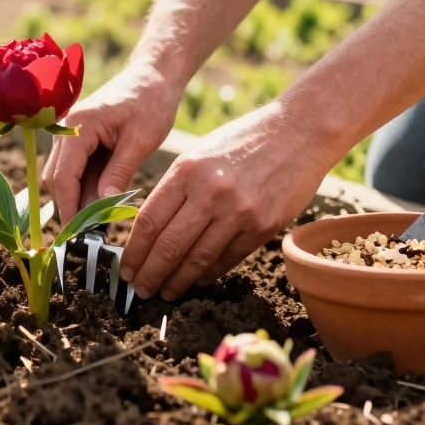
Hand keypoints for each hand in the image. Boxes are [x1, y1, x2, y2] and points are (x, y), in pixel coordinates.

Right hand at [43, 66, 180, 220]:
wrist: (153, 75)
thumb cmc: (151, 102)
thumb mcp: (140, 140)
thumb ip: (119, 172)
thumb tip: (103, 206)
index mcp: (79, 126)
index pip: (63, 176)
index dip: (69, 207)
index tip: (80, 234)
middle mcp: (66, 130)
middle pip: (56, 179)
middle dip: (70, 207)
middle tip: (91, 235)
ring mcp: (69, 134)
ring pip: (62, 177)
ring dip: (77, 200)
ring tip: (99, 224)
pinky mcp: (79, 140)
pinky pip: (74, 170)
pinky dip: (84, 189)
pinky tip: (101, 205)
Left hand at [120, 101, 341, 300]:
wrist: (298, 132)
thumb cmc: (242, 141)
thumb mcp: (199, 154)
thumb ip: (175, 188)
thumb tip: (149, 230)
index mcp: (186, 171)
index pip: (149, 222)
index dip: (134, 252)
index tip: (126, 269)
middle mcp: (210, 192)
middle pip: (169, 246)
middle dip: (150, 274)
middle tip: (139, 290)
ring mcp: (239, 212)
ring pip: (197, 259)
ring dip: (177, 281)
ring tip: (166, 293)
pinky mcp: (263, 226)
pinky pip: (228, 259)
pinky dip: (209, 274)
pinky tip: (197, 281)